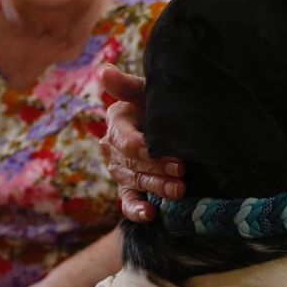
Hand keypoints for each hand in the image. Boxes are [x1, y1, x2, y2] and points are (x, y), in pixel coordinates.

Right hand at [100, 65, 184, 221]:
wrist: (173, 121)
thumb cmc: (160, 103)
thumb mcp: (148, 91)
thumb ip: (127, 84)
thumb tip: (104, 71)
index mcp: (117, 120)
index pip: (124, 139)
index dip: (142, 147)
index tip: (162, 151)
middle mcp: (112, 146)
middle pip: (132, 162)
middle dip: (157, 167)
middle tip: (182, 171)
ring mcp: (119, 169)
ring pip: (135, 180)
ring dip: (156, 186)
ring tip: (179, 190)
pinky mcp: (127, 187)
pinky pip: (128, 201)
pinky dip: (137, 210)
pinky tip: (150, 215)